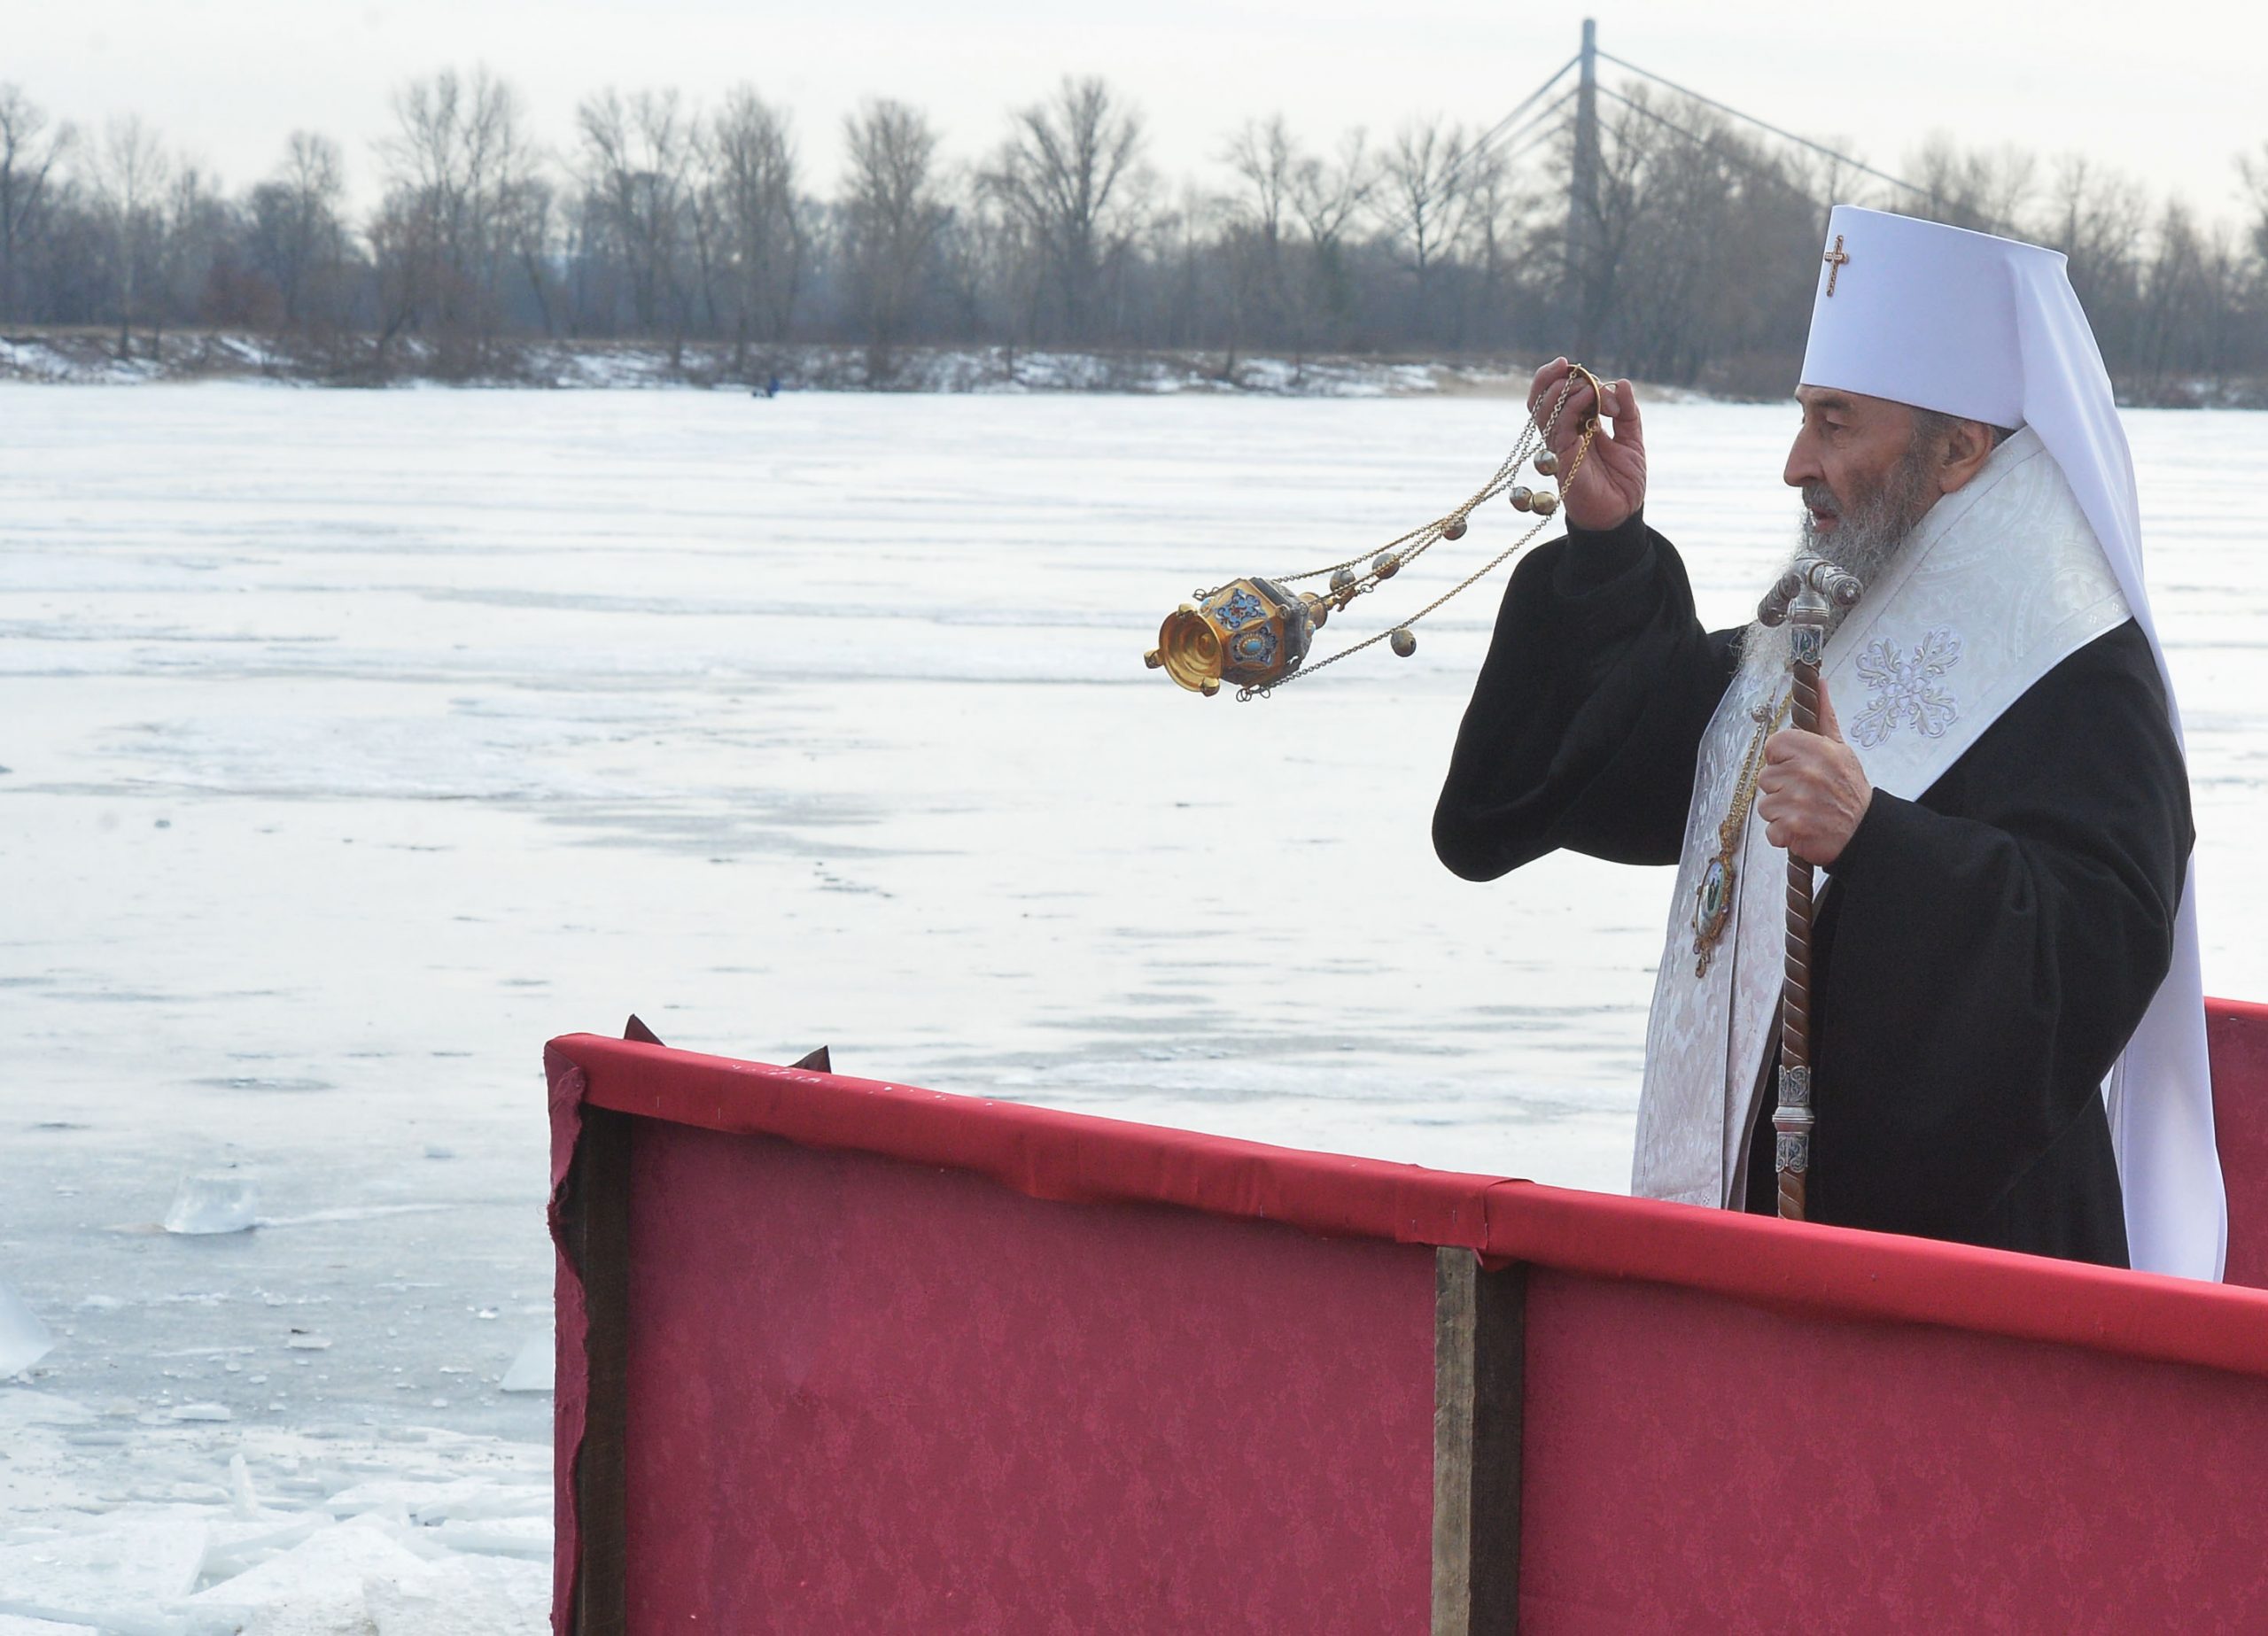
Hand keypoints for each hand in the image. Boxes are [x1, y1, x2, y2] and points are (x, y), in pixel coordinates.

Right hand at [1525, 357, 1646, 532]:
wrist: (1622, 514)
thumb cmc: (1624, 482)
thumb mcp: (1632, 440)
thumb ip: (1627, 413)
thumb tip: (1622, 383)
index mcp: (1577, 428)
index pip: (1557, 398)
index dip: (1561, 379)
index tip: (1572, 366)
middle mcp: (1563, 436)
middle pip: (1540, 400)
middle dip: (1549, 378)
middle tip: (1565, 365)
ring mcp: (1560, 448)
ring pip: (1543, 412)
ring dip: (1560, 390)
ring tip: (1582, 384)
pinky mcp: (1563, 460)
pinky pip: (1559, 429)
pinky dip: (1571, 409)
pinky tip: (1586, 399)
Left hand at [1756, 676, 1872, 865]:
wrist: (1864, 830)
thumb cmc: (1848, 789)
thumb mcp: (1840, 749)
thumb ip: (1824, 717)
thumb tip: (1819, 683)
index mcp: (1816, 750)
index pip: (1773, 745)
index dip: (1782, 759)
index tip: (1797, 768)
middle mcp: (1806, 773)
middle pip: (1765, 777)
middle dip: (1781, 788)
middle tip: (1806, 793)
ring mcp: (1797, 801)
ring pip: (1765, 804)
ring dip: (1781, 812)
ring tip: (1805, 811)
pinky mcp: (1792, 828)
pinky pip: (1770, 829)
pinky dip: (1783, 834)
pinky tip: (1802, 828)